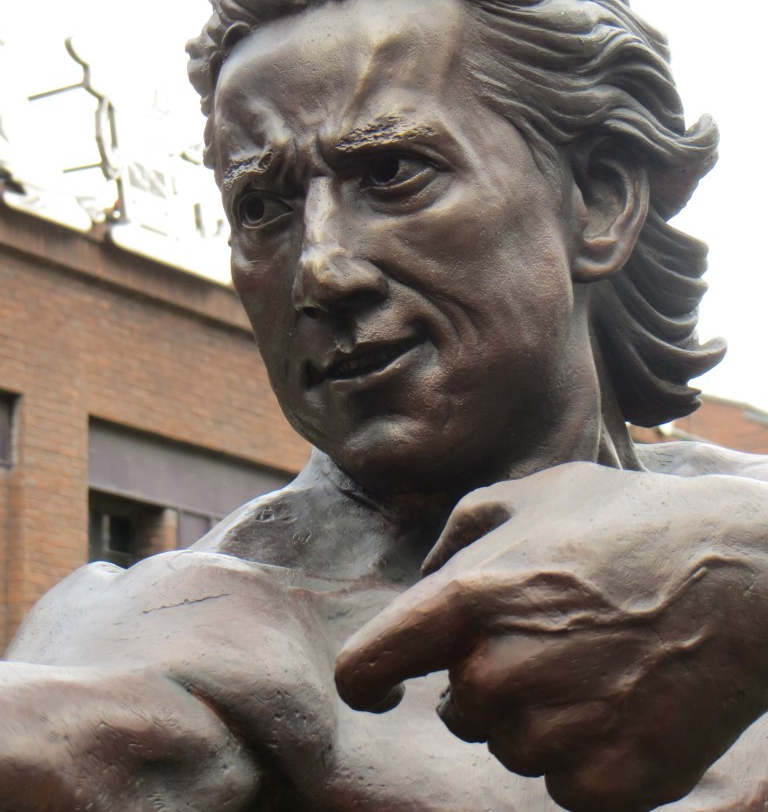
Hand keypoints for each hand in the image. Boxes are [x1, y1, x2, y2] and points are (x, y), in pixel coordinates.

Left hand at [336, 463, 767, 811]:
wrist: (737, 578)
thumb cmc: (629, 524)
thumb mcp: (533, 493)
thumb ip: (460, 531)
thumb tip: (425, 579)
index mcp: (464, 601)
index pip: (366, 667)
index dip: (367, 681)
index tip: (383, 688)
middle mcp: (493, 675)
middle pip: (454, 709)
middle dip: (487, 681)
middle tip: (556, 639)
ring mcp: (549, 736)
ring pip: (510, 746)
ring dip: (540, 718)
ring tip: (600, 662)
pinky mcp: (602, 785)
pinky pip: (562, 783)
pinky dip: (586, 753)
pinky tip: (625, 700)